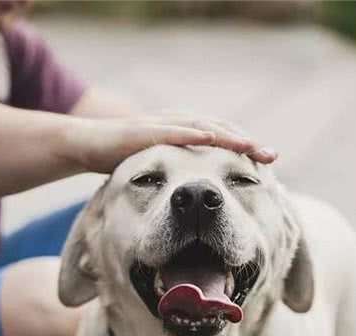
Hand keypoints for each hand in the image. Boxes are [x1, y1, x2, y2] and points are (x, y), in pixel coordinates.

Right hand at [61, 116, 276, 173]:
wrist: (84, 144)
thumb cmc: (121, 157)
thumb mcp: (156, 166)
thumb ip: (177, 171)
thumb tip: (199, 191)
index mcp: (181, 132)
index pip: (220, 137)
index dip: (244, 146)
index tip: (268, 161)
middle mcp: (175, 124)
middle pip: (217, 129)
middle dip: (245, 141)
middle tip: (271, 155)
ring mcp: (158, 125)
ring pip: (199, 127)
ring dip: (226, 135)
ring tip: (250, 145)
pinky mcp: (140, 131)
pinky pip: (169, 131)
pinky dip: (190, 133)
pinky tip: (209, 138)